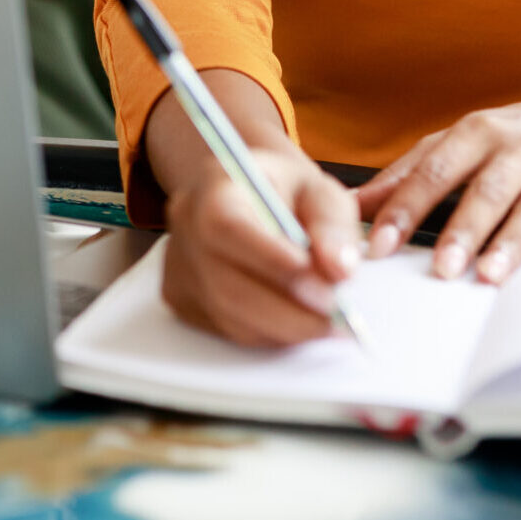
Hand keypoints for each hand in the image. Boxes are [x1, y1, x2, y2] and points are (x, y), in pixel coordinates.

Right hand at [161, 142, 362, 346]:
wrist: (250, 195)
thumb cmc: (284, 190)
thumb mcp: (317, 189)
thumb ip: (331, 223)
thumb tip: (340, 269)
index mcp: (213, 186)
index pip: (228, 227)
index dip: (272, 261)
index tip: (324, 286)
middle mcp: (186, 228)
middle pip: (227, 285)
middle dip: (291, 311)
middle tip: (340, 318)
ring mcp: (179, 268)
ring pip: (230, 316)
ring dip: (286, 328)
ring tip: (329, 321)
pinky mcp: (184, 300)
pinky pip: (229, 330)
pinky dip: (271, 333)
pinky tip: (298, 318)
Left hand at [356, 100, 520, 283]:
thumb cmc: (514, 140)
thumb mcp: (459, 144)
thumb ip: (408, 174)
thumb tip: (355, 204)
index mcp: (475, 133)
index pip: (434, 171)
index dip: (405, 208)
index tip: (381, 243)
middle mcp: (516, 148)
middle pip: (486, 190)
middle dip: (462, 230)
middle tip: (441, 267)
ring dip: (511, 242)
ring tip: (490, 274)